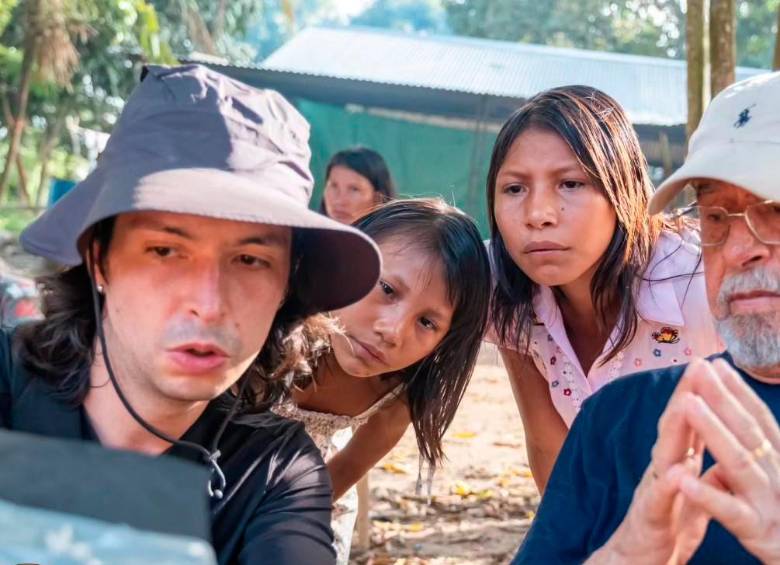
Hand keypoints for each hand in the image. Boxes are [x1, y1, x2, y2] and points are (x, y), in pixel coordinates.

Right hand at [588, 359, 714, 564]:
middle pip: (674, 427)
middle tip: (697, 365)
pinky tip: (677, 471)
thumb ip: (702, 466)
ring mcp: (653, 490)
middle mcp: (661, 469)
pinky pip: (659, 498)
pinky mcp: (650, 517)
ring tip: (686, 402)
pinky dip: (668, 483)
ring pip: (664, 454)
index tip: (714, 365)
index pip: (690, 423)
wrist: (637, 561)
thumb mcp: (690, 490)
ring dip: (675, 428)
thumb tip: (717, 441)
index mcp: (676, 463)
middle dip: (686, 396)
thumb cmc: (665, 526)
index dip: (701, 394)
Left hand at [673, 359, 779, 563]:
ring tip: (688, 403)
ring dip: (712, 430)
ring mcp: (769, 502)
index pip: (759, 420)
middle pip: (748, 431)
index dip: (739, 392)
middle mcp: (778, 475)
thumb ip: (759, 458)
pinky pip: (729, 509)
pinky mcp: (757, 530)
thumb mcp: (774, 483)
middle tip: (698, 368)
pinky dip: (706, 492)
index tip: (717, 364)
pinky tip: (681, 477)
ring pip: (739, 461)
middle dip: (722, 398)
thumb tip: (737, 425)